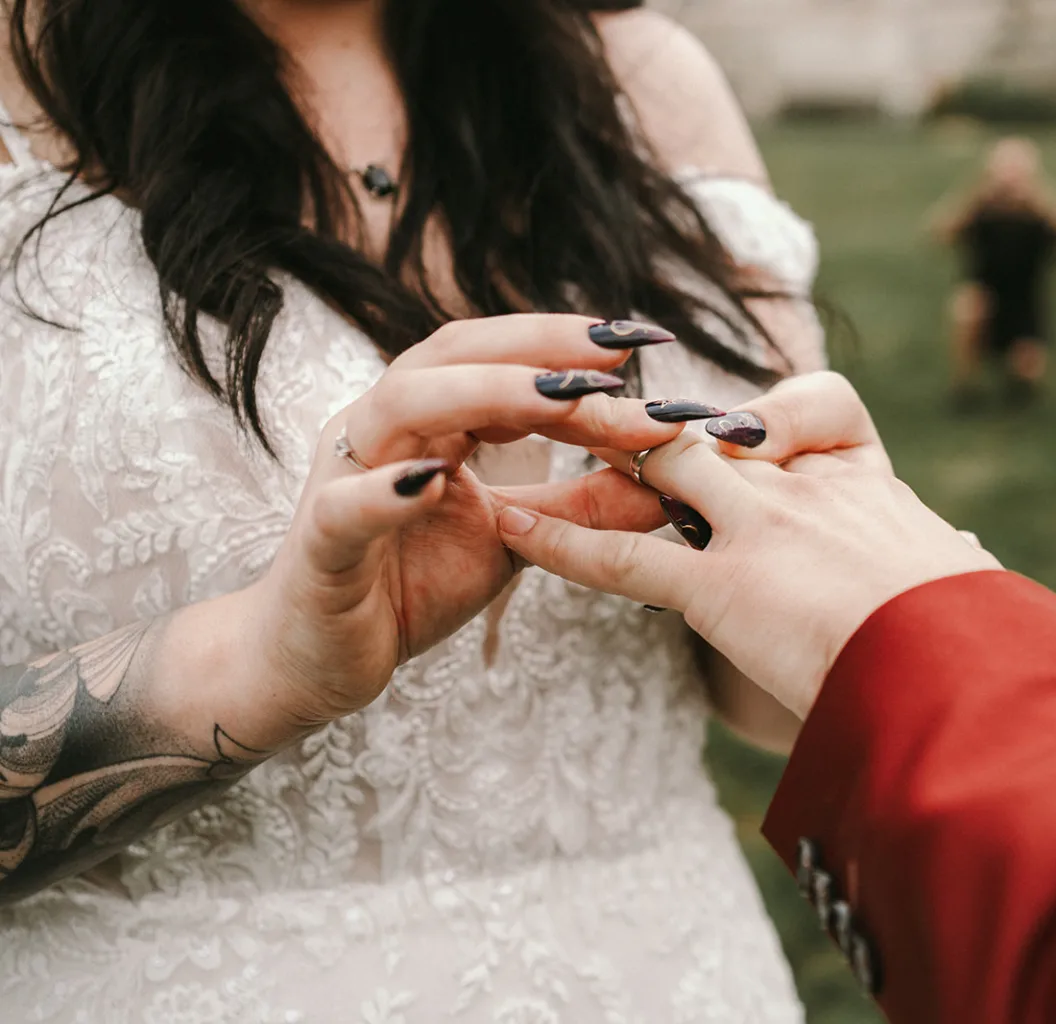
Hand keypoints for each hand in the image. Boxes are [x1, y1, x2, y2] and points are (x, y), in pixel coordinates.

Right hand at [240, 315, 687, 739]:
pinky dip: (385, 492)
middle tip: (617, 351)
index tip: (646, 342)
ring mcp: (344, 477)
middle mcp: (385, 429)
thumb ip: (585, 508)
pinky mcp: (319, 544)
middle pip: (457, 357)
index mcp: (431, 420)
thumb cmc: (411, 583)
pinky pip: (346, 507)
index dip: (572, 353)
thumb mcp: (516, 541)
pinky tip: (432, 483)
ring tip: (562, 398)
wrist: (318, 658)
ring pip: (403, 406)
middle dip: (540, 347)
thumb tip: (673, 482)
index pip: (506, 365)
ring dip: (485, 394)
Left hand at [495, 375, 1000, 717]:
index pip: (817, 410)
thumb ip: (951, 564)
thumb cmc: (982, 646)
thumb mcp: (969, 585)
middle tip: (593, 408)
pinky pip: (623, 557)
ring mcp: (761, 530)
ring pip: (657, 469)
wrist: (971, 678)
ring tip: (534, 434)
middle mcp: (806, 489)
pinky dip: (558, 540)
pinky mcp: (723, 588)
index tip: (734, 429)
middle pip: (711, 428)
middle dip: (649, 419)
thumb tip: (974, 563)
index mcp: (869, 483)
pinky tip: (510, 524)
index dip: (767, 414)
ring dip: (593, 454)